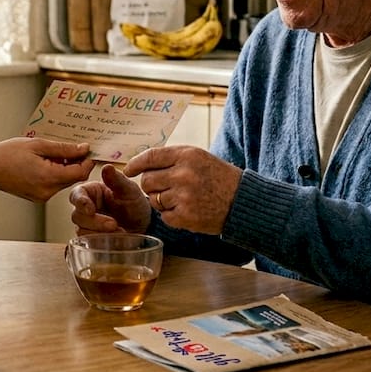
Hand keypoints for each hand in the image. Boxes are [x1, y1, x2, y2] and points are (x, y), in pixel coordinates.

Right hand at [0, 137, 94, 201]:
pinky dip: (55, 173)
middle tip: (68, 147)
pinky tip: (44, 162)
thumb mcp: (38, 145)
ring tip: (50, 154)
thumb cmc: (7, 155)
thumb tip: (83, 149)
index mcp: (49, 177)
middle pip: (74, 177)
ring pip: (64, 181)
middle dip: (75, 163)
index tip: (86, 150)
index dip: (87, 160)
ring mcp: (42, 196)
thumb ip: (64, 148)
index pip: (80, 172)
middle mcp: (48, 191)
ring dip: (64, 167)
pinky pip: (54, 185)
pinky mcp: (38, 197)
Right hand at [69, 163, 151, 233]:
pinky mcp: (92, 238)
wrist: (144, 226)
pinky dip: (101, 241)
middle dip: (95, 221)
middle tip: (114, 224)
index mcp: (91, 192)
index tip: (91, 209)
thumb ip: (117, 180)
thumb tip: (107, 167)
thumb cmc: (135, 204)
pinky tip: (116, 238)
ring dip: (99, 232)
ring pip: (81, 230)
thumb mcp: (129, 190)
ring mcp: (88, 224)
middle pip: (77, 215)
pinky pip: (88, 241)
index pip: (77, 194)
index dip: (81, 202)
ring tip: (120, 231)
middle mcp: (86, 207)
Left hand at [125, 145, 242, 234]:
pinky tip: (187, 210)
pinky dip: (172, 215)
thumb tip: (141, 163)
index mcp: (187, 155)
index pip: (151, 157)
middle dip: (151, 185)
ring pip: (154, 199)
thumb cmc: (218, 178)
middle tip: (164, 188)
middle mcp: (184, 174)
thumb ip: (172, 158)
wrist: (242, 201)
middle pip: (147, 180)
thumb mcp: (198, 157)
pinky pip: (164, 216)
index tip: (128, 170)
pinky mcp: (185, 216)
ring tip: (182, 198)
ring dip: (162, 201)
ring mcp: (184, 196)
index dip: (135, 164)